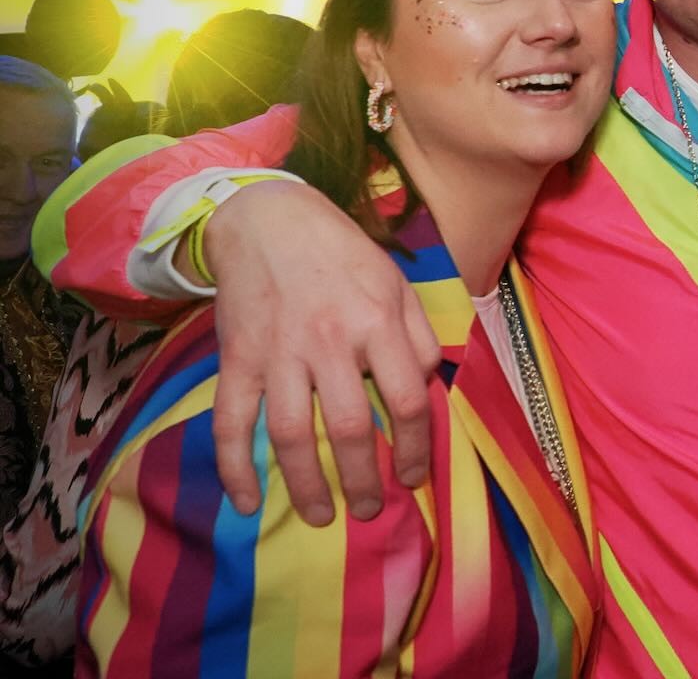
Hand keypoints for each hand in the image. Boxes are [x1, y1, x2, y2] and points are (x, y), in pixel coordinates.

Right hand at [203, 181, 440, 523]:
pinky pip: (231, 423)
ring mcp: (278, 354)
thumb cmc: (342, 254)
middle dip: (364, 480)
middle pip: (351, 428)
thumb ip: (417, 335)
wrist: (267, 220)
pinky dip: (235, 468)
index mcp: (377, 322)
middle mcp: (329, 342)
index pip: (406, 401)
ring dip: (308, 485)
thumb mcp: (397, 282)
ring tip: (323, 515)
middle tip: (371, 510)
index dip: (415, 448)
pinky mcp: (237, 359)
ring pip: (293, 435)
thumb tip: (427, 387)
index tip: (414, 476)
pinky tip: (247, 502)